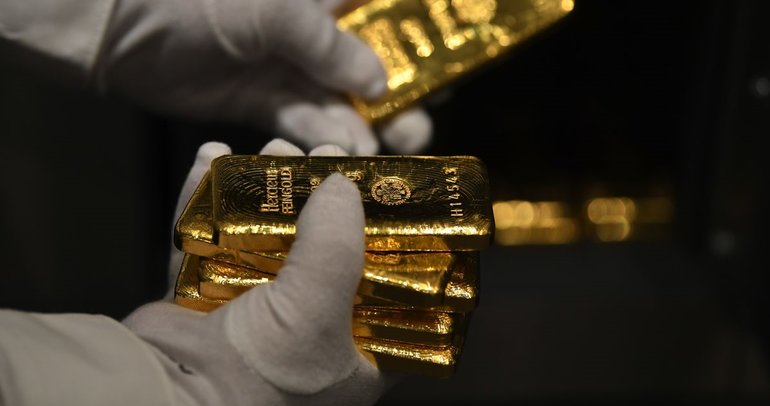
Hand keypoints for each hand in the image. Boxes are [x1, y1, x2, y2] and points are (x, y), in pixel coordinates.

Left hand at [95, 0, 430, 153]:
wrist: (123, 27)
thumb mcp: (272, 9)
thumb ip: (328, 44)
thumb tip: (380, 82)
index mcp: (325, 1)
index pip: (384, 17)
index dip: (420, 43)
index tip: (444, 73)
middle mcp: (317, 35)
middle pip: (374, 68)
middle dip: (399, 101)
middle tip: (414, 133)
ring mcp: (293, 70)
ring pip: (342, 104)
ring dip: (361, 130)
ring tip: (375, 157)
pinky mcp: (268, 104)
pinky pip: (306, 126)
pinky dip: (323, 141)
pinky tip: (339, 156)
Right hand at [123, 140, 387, 404]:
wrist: (162, 401)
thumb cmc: (256, 384)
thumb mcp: (315, 318)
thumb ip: (336, 249)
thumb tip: (340, 184)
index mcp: (357, 350)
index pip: (395, 286)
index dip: (395, 235)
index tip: (386, 188)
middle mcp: (313, 331)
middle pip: (328, 248)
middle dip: (322, 197)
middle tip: (319, 157)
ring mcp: (257, 312)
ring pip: (270, 235)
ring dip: (268, 188)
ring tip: (273, 152)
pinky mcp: (206, 296)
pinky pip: (213, 237)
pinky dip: (210, 197)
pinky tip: (213, 157)